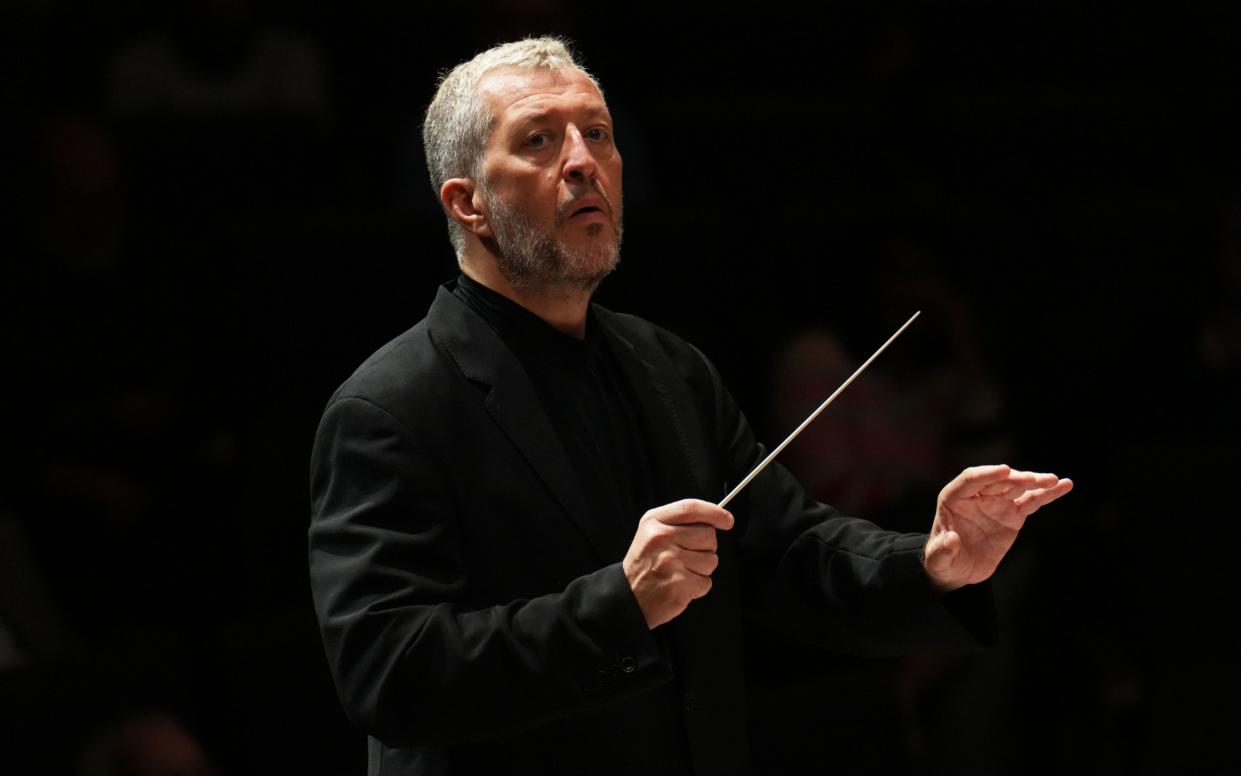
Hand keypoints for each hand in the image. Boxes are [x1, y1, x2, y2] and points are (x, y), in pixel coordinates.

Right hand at [622, 499, 733, 628]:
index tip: (727, 520)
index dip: (715, 512)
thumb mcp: (651, 532)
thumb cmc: (645, 564)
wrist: (627, 597)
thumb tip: (717, 519)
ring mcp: (670, 561)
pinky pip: (706, 582)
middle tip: (687, 556)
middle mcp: (661, 538)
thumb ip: (679, 522)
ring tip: (681, 572)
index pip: (691, 508)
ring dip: (702, 569)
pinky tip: (681, 586)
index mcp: (654, 521)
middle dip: (706, 547)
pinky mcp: (679, 584)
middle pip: (708, 535)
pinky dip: (698, 587)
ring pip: (711, 560)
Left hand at [924, 464, 1072, 590]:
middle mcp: (977, 495)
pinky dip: (1047, 494)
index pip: (970, 479)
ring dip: (1035, 482)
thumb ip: (942, 550)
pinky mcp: (1013, 514)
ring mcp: (997, 502)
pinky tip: (1064, 485)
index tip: (1005, 471)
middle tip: (1033, 480)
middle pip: (998, 481)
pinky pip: (1032, 501)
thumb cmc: (943, 560)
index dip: (987, 474)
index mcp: (954, 498)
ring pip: (1018, 488)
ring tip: (1054, 480)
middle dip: (1016, 479)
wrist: (959, 569)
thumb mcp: (938, 559)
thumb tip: (952, 539)